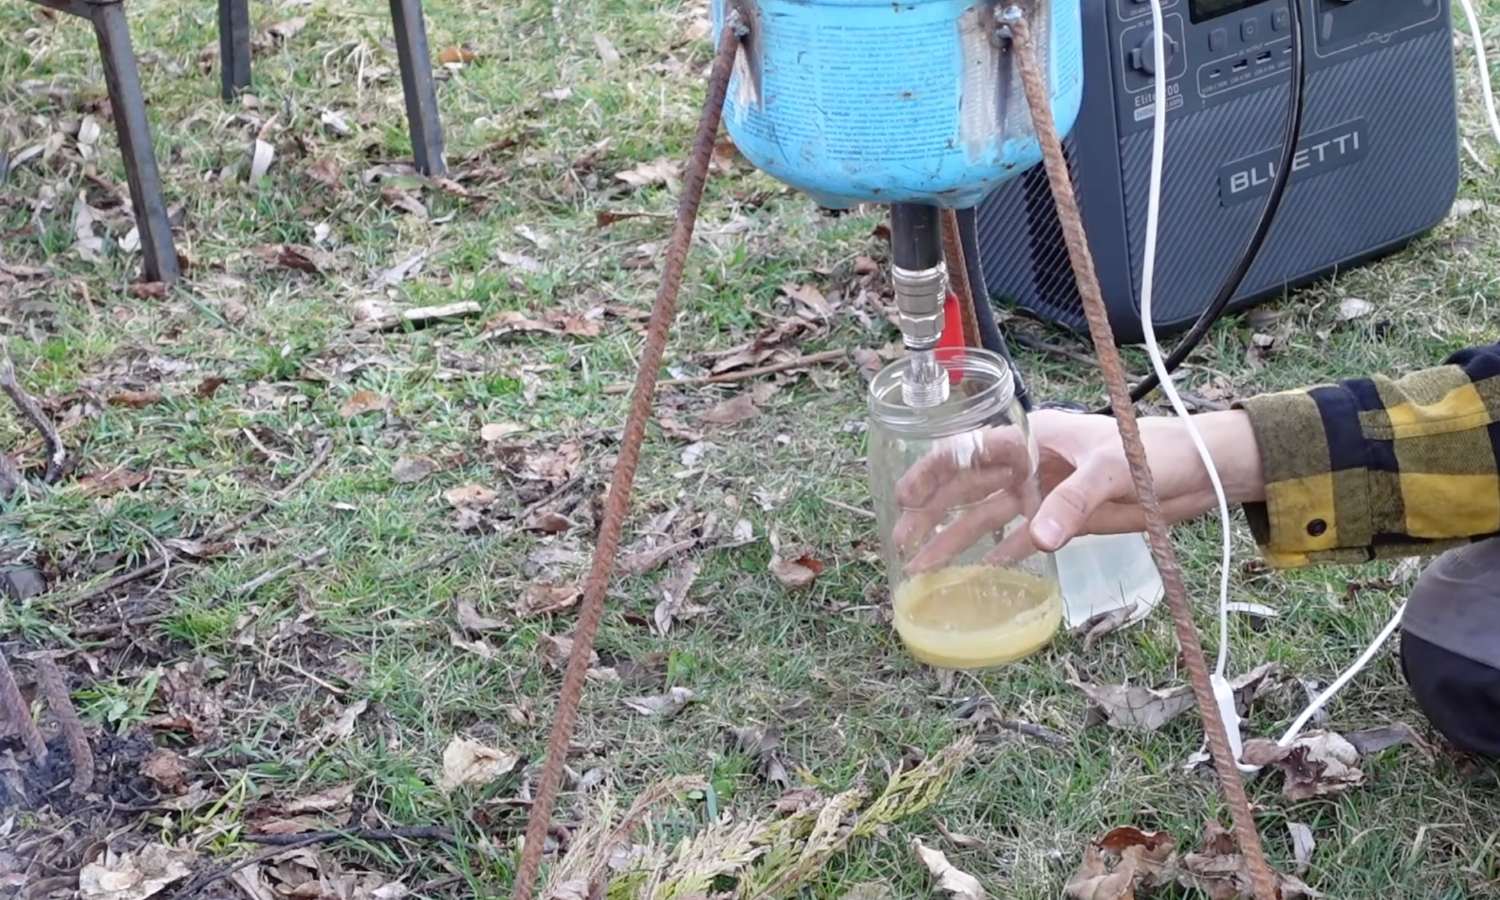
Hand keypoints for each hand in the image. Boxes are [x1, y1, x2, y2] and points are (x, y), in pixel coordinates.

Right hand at [892, 409, 1264, 571]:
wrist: (1195, 471)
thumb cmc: (1153, 449)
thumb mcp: (1111, 469)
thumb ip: (1072, 501)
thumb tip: (1037, 540)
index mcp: (1033, 438)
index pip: (969, 452)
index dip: (932, 472)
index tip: (904, 496)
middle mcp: (1029, 465)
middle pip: (967, 488)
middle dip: (931, 514)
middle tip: (902, 543)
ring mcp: (1043, 494)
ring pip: (986, 518)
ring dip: (955, 541)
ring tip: (923, 569)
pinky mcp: (1063, 520)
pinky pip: (1019, 540)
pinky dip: (996, 557)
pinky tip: (972, 576)